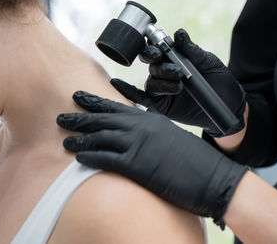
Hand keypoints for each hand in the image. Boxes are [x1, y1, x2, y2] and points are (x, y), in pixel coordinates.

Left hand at [57, 91, 247, 226]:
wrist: (215, 178)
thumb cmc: (195, 161)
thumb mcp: (170, 139)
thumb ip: (150, 134)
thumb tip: (134, 138)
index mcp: (150, 119)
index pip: (116, 107)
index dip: (95, 102)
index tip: (79, 97)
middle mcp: (142, 127)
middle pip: (103, 119)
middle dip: (80, 117)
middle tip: (61, 116)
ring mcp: (139, 144)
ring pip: (100, 137)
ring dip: (80, 139)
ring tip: (65, 140)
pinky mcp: (138, 165)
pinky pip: (107, 159)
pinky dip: (90, 157)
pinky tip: (79, 158)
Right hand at [110, 28, 245, 136]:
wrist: (229, 105)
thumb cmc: (219, 80)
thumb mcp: (209, 62)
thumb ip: (192, 51)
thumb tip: (179, 34)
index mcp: (174, 59)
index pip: (157, 50)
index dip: (153, 48)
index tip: (159, 50)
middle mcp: (165, 72)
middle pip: (151, 65)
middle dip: (157, 64)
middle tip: (174, 68)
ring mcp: (162, 89)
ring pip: (151, 82)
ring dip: (162, 82)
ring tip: (179, 86)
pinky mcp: (162, 105)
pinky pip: (143, 98)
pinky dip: (129, 92)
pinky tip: (118, 85)